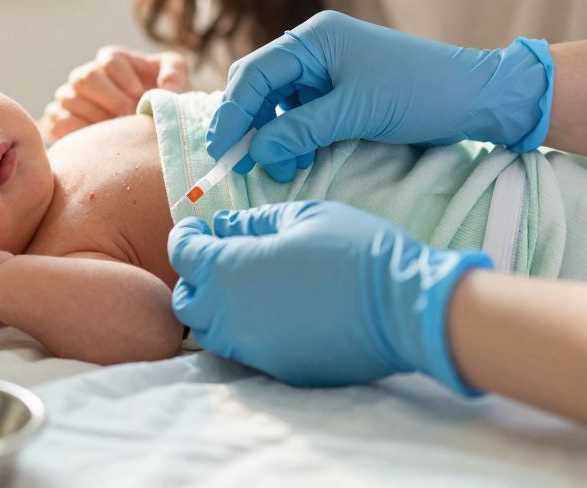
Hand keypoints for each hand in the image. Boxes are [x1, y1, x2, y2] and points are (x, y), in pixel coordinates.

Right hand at [40, 46, 189, 142]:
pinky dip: (78, 130)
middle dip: (110, 98)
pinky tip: (98, 139)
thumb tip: (168, 88)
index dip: (125, 78)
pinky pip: (59, 121)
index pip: (110, 60)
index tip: (140, 96)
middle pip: (86, 77)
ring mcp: (69, 97)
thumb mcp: (175, 81)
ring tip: (118, 131)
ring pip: (71, 99)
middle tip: (129, 116)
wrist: (141, 134)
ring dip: (97, 117)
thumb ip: (175, 73)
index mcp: (112, 61)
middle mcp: (86, 76)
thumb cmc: (158, 104)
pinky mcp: (57, 120)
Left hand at [168, 200, 491, 392]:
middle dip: (194, 275)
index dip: (185, 235)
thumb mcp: (302, 217)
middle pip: (187, 298)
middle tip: (218, 256)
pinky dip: (243, 329)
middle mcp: (229, 314)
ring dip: (214, 306)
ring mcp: (251, 348)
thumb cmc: (355, 251)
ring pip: (210, 330)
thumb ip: (253, 222)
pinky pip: (242, 349)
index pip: (182, 253)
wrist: (404, 308)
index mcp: (229, 270)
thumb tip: (224, 226)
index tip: (195, 227)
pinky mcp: (276, 369)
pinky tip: (270, 312)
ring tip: (243, 286)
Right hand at [208, 11, 553, 181]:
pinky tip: (300, 159)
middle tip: (242, 164)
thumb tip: (255, 152)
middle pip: (260, 88)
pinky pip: (302, 115)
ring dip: (274, 137)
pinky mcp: (343, 92)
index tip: (220, 149)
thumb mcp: (355, 112)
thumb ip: (300, 131)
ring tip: (283, 168)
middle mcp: (315, 49)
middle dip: (249, 126)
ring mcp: (329, 70)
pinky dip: (295, 138)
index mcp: (314, 39)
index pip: (254, 74)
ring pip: (279, 105)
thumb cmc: (421, 92)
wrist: (479, 96)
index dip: (232, 113)